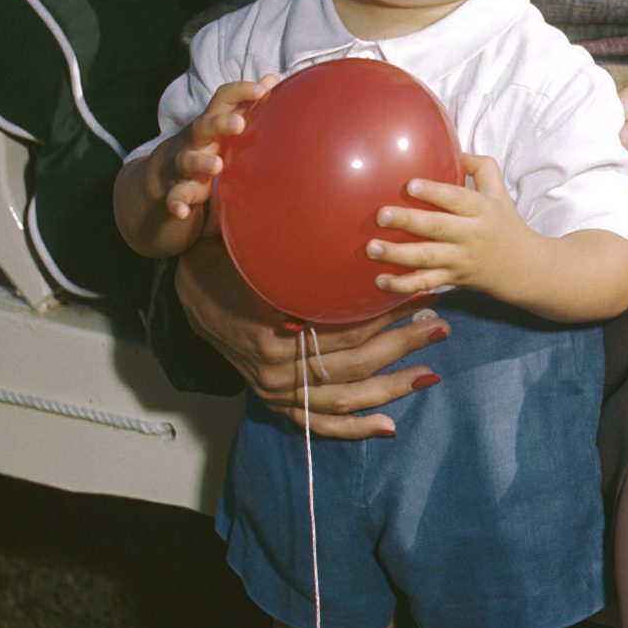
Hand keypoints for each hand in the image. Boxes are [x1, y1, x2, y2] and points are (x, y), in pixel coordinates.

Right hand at [165, 75, 274, 222]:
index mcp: (212, 121)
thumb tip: (271, 78)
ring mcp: (183, 164)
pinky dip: (175, 203)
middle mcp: (196, 140)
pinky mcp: (177, 189)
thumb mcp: (226, 123)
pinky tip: (182, 212)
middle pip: (203, 126)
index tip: (262, 88)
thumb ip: (247, 104)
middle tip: (239, 124)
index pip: (222, 98)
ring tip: (217, 165)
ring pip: (186, 160)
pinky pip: (173, 196)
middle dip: (219, 123)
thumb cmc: (209, 143)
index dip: (240, 91)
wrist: (166, 173)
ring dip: (200, 161)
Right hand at [176, 238, 448, 437]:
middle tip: (441, 326)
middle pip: (349, 363)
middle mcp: (273, 366)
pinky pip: (315, 424)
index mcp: (272, 326)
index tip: (423, 293)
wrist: (186, 291)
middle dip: (401, 345)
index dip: (385, 313)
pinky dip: (351, 428)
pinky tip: (388, 427)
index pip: (341, 325)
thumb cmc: (228, 259)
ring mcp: (273, 389)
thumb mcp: (254, 243)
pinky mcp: (274, 401)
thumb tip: (330, 199)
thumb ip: (291, 238)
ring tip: (431, 372)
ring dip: (389, 387)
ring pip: (340, 398)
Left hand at [368, 153, 526, 294]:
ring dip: (397, 254)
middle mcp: (471, 235)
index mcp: (482, 210)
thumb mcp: (500, 192)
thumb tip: (457, 152)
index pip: (457, 199)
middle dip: (408, 222)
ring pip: (427, 258)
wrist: (522, 267)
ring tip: (372, 247)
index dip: (434, 192)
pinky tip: (381, 281)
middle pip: (437, 228)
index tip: (410, 184)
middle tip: (381, 215)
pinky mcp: (452, 279)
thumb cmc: (506, 224)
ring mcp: (460, 260)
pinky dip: (403, 285)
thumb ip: (482, 168)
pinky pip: (426, 284)